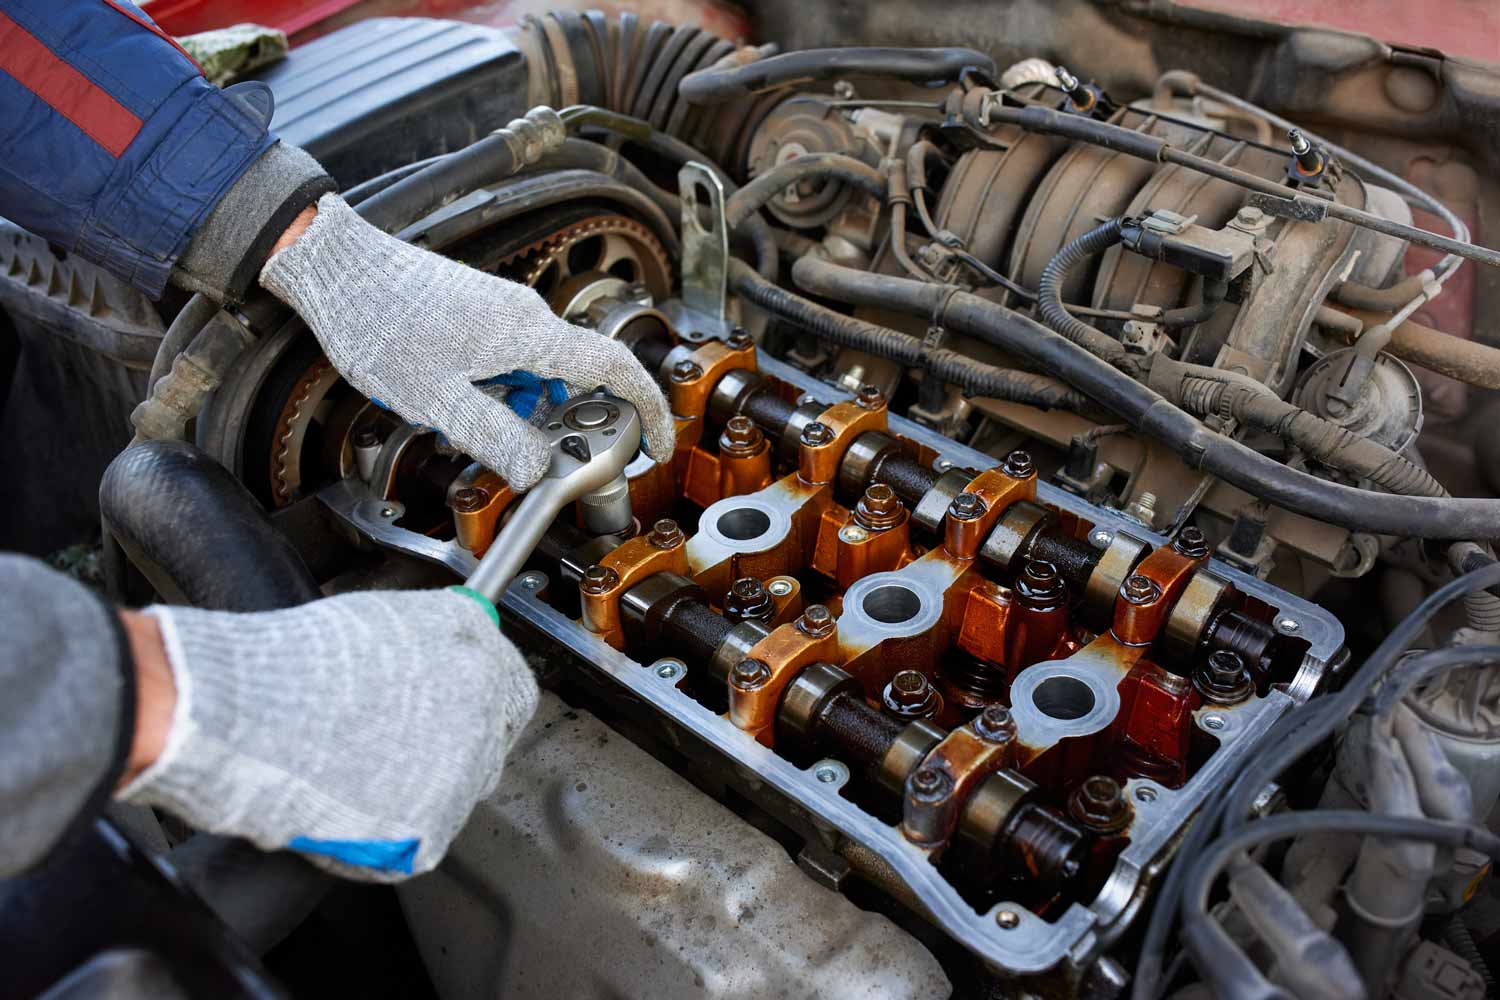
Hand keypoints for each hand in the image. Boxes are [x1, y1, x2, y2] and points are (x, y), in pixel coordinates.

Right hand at [117, 588, 537, 880]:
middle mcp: (482, 703)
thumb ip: (430, 639)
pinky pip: (424, 836)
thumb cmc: (292, 663)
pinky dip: (392, 832)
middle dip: (455, 746)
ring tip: (358, 773)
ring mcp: (465, 767)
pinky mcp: (435, 826)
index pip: (511, 685)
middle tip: (399, 748)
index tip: (462, 711)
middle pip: (492, 739)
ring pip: (459, 789)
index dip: (483, 701)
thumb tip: (437, 653)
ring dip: (423, 787)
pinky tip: (350, 804)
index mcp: (472, 644)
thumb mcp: (379, 621)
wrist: (251, 713)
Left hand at [259, 194, 675, 489]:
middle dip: (563, 424)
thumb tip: (536, 470)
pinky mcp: (481, 312)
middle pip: (576, 379)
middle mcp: (526, 316)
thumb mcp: (438, 400)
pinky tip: (457, 402)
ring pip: (538, 374)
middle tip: (534, 458)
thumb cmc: (379, 322)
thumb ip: (497, 438)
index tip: (656, 441)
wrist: (337, 267)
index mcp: (528, 335)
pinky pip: (511, 361)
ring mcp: (503, 311)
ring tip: (472, 425)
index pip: (614, 368)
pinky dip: (502, 391)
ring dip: (522, 410)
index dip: (646, 407)